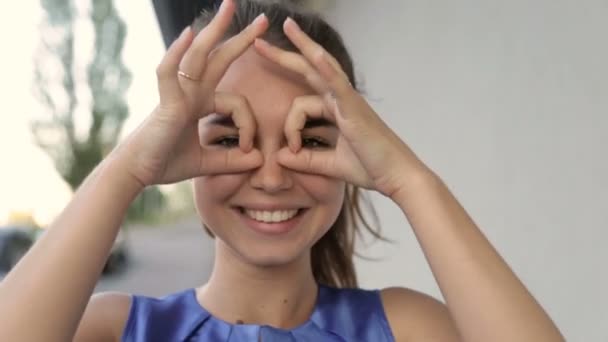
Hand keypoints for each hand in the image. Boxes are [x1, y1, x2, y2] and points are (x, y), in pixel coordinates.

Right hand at [116, 0, 267, 186]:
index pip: (238, 102)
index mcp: (201, 104)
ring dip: (215, 30)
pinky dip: (177, 53)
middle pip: (219, 58)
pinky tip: (188, 34)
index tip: (250, 149)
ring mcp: (178, 93)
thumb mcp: (208, 163)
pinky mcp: (166, 102)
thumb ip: (232, 161)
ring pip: (199, 56)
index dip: (249, 125)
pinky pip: (169, 72)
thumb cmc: (166, 162)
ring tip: (230, 7)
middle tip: (263, 20)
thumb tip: (258, 160)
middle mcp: (191, 92)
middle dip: (241, 38)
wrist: (137, 172)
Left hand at [254, 18, 426, 198]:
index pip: (300, 104)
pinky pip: (339, 84)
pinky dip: (327, 69)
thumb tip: (279, 157)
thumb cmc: (370, 168)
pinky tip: (315, 55)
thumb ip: (306, 160)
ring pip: (323, 66)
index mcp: (335, 111)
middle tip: (260, 41)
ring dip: (304, 45)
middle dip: (284, 54)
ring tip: (287, 26)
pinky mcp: (355, 108)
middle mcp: (341, 100)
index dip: (289, 127)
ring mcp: (349, 100)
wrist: (396, 176)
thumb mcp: (330, 165)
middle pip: (309, 69)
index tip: (291, 150)